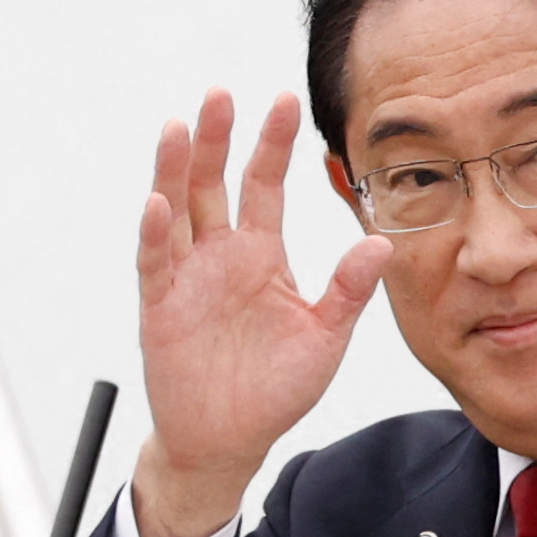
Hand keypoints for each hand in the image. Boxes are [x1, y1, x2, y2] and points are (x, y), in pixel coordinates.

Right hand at [132, 90, 392, 536]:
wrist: (226, 441)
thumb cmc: (273, 391)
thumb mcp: (324, 337)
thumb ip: (347, 289)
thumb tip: (381, 241)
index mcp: (261, 255)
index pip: (265, 184)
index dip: (272, 143)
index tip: (284, 99)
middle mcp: (220, 256)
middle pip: (214, 183)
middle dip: (217, 139)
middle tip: (221, 94)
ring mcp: (186, 279)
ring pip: (177, 211)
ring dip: (176, 170)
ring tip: (179, 128)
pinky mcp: (160, 308)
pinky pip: (155, 263)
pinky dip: (156, 233)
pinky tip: (159, 202)